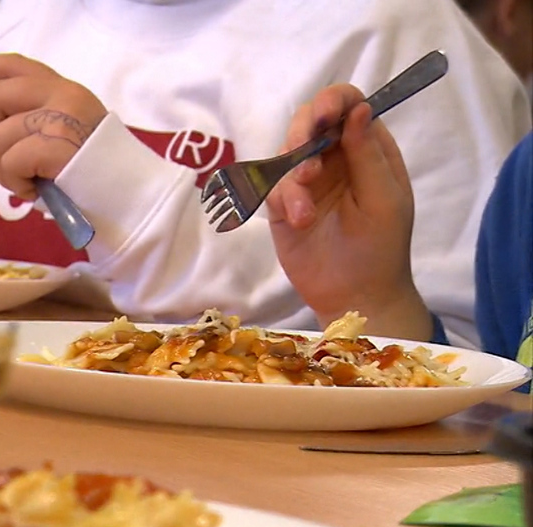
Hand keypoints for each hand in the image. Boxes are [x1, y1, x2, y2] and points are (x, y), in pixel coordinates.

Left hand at [0, 53, 106, 200]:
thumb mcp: (62, 134)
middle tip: (2, 159)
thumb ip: (32, 118)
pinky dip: (15, 183)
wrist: (129, 200)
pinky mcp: (57, 145)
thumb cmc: (90, 175)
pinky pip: (10, 161)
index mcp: (63, 89)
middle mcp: (63, 95)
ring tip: (28, 182)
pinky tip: (36, 192)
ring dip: (3, 169)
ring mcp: (62, 118)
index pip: (12, 65)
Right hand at [265, 84, 431, 339]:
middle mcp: (335, 157)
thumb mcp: (384, 199)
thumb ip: (368, 154)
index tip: (322, 118)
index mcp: (367, 148)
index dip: (333, 102)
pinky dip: (284, 200)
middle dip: (302, 134)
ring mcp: (307, 181)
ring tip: (305, 208)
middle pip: (309, 120)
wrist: (355, 295)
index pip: (349, 105)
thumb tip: (359, 109)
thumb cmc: (381, 247)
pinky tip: (300, 221)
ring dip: (292, 174)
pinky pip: (272, 186)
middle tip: (305, 160)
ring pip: (285, 152)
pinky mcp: (283, 205)